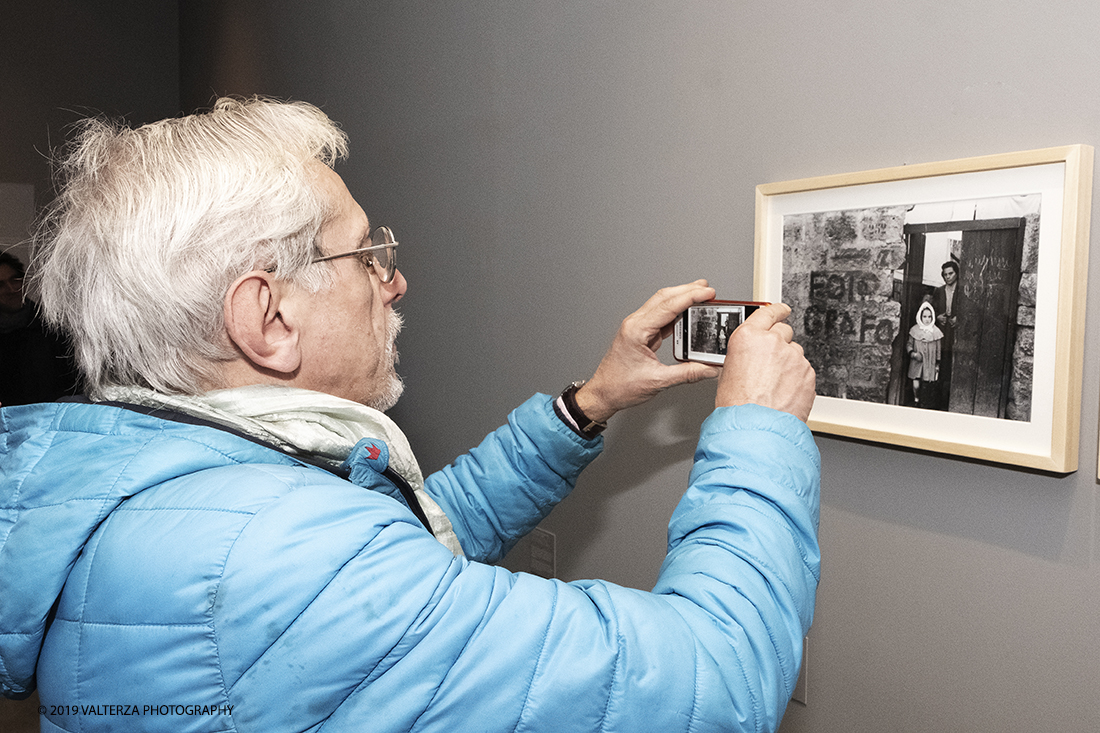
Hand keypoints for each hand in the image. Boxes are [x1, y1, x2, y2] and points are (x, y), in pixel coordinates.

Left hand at [575, 280, 721, 422]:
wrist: (603, 393)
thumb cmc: (619, 386)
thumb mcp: (657, 381)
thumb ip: (687, 373)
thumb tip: (709, 368)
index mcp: (636, 330)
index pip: (668, 306)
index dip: (690, 297)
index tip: (708, 292)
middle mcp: (635, 324)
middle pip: (664, 298)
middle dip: (687, 290)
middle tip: (708, 289)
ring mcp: (637, 327)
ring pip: (662, 304)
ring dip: (681, 299)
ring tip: (701, 297)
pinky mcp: (641, 334)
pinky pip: (661, 317)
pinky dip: (676, 313)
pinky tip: (688, 314)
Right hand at [716, 303, 815, 421]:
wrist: (755, 428)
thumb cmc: (737, 405)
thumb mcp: (728, 371)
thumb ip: (745, 354)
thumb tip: (753, 354)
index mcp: (748, 337)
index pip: (767, 312)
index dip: (776, 310)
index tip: (782, 310)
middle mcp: (773, 342)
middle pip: (784, 331)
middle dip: (780, 342)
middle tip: (771, 361)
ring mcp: (793, 357)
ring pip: (795, 353)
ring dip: (788, 363)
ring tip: (775, 385)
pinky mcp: (808, 373)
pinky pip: (804, 370)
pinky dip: (797, 379)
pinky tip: (784, 392)